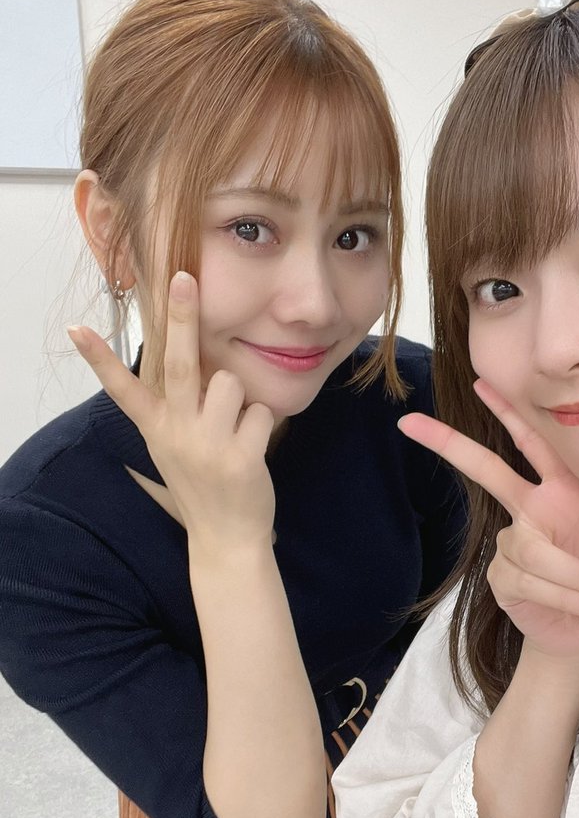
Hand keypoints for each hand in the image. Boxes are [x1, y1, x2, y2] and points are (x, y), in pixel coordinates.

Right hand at [69, 272, 275, 551]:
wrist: (226, 539)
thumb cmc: (202, 484)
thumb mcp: (174, 446)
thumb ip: (178, 407)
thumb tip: (194, 356)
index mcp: (157, 429)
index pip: (123, 389)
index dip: (100, 359)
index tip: (77, 329)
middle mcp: (177, 434)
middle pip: (181, 364)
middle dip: (182, 317)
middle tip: (184, 278)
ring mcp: (209, 446)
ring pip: (232, 383)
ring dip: (240, 399)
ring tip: (234, 430)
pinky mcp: (241, 458)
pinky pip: (260, 411)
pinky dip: (262, 423)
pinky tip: (252, 449)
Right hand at [399, 380, 578, 660]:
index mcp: (563, 492)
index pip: (535, 446)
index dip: (510, 414)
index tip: (479, 382)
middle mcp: (532, 510)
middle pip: (486, 471)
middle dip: (450, 445)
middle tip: (410, 423)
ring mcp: (513, 543)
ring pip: (532, 550)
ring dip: (572, 577)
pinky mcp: (502, 577)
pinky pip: (527, 579)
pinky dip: (562, 595)